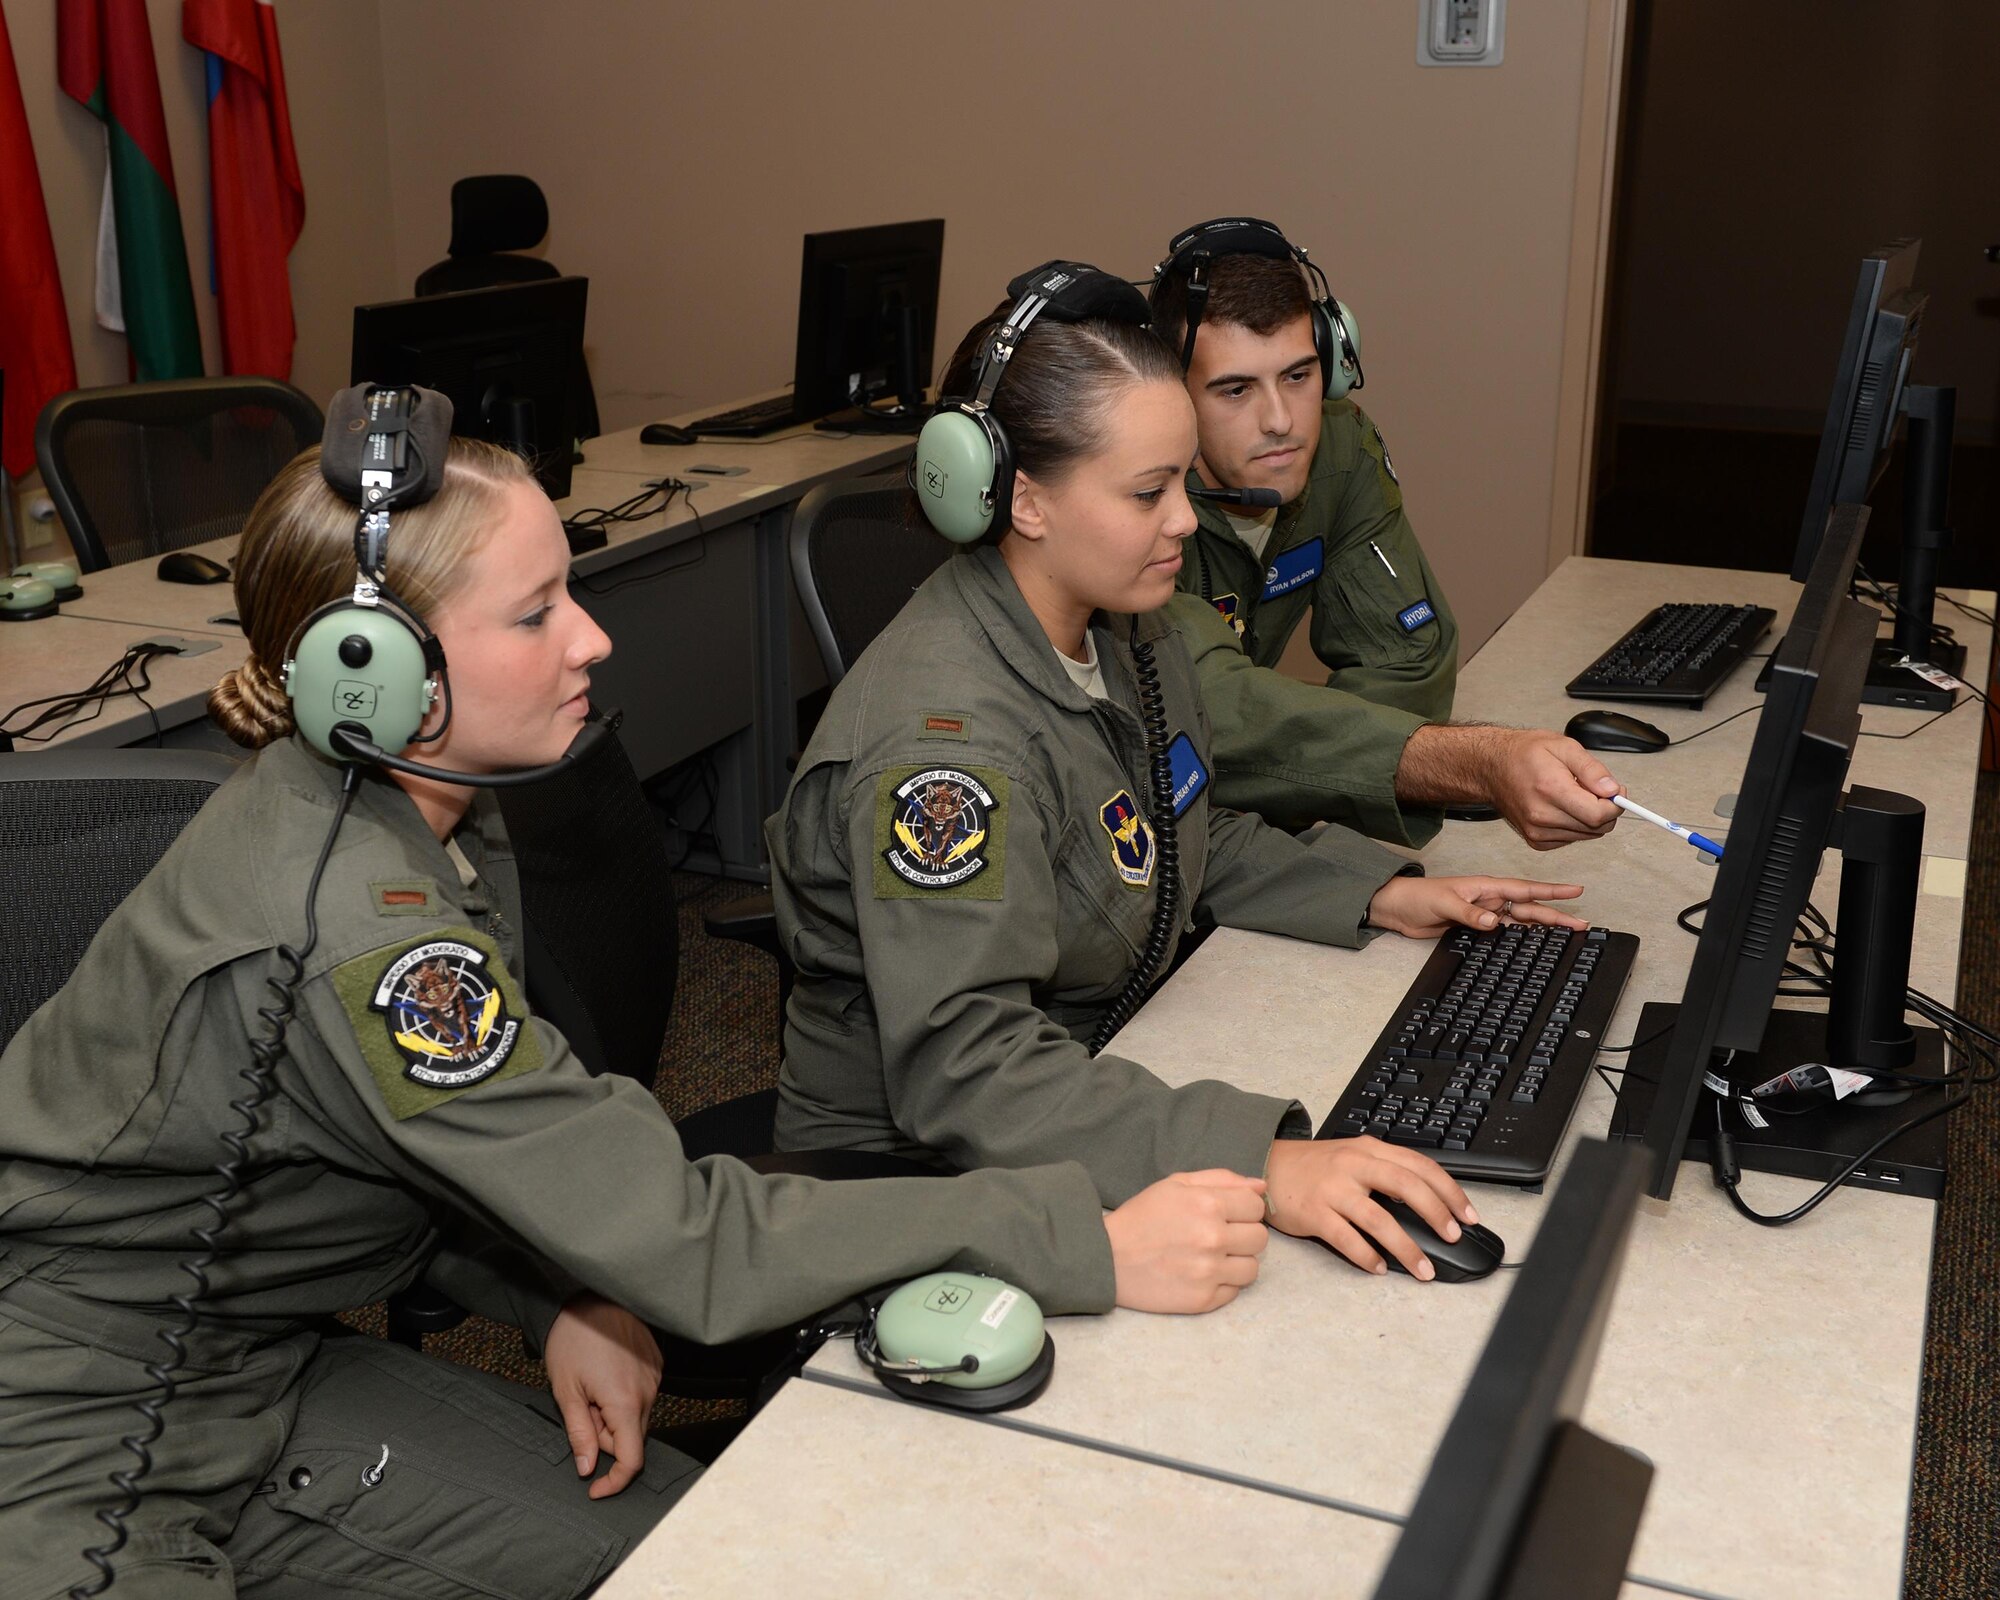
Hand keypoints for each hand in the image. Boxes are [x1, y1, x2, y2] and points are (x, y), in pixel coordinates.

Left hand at [544, 1293, 662, 1498]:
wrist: (588, 1296)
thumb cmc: (572, 1339)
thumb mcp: (566, 1392)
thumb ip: (580, 1434)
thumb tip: (586, 1467)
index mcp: (625, 1402)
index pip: (632, 1460)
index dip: (614, 1481)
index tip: (595, 1488)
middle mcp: (649, 1390)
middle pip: (632, 1438)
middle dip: (605, 1436)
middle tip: (581, 1409)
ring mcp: (656, 1375)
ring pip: (636, 1417)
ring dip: (613, 1414)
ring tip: (591, 1386)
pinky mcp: (656, 1363)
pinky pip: (642, 1395)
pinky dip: (623, 1396)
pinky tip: (605, 1374)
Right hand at [1104, 1169, 1269, 1312]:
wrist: (1107, 1258)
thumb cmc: (1142, 1217)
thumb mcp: (1176, 1184)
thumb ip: (1222, 1179)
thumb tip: (1261, 1187)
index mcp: (1208, 1204)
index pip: (1257, 1207)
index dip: (1244, 1208)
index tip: (1227, 1213)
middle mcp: (1213, 1238)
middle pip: (1260, 1238)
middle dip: (1243, 1234)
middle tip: (1219, 1235)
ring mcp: (1209, 1272)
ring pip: (1252, 1268)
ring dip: (1236, 1261)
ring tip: (1211, 1257)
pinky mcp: (1203, 1300)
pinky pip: (1234, 1292)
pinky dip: (1222, 1283)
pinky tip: (1200, 1273)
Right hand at [1263, 1137, 1478, 1280]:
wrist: (1266, 1165)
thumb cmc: (1314, 1167)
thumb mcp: (1353, 1156)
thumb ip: (1386, 1170)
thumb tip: (1430, 1200)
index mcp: (1369, 1150)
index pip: (1419, 1166)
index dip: (1449, 1191)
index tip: (1469, 1215)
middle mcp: (1353, 1165)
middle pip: (1405, 1185)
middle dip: (1437, 1213)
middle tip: (1453, 1237)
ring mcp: (1332, 1189)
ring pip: (1379, 1218)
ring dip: (1406, 1247)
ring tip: (1423, 1269)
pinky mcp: (1313, 1212)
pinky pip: (1346, 1238)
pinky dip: (1367, 1256)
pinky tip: (1380, 1267)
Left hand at [1367, 875, 1586, 938]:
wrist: (1397, 909)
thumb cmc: (1417, 897)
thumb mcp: (1443, 902)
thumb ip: (1469, 912)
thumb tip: (1495, 920)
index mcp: (1486, 887)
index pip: (1525, 888)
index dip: (1551, 891)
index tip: (1576, 891)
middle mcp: (1490, 899)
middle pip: (1529, 908)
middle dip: (1556, 915)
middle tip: (1583, 924)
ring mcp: (1485, 914)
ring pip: (1521, 922)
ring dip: (1543, 929)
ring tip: (1568, 935)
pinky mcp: (1476, 929)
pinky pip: (1505, 934)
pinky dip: (1521, 939)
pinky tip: (1535, 946)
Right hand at [1485, 731, 1623, 848]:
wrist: (1491, 767)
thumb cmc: (1524, 754)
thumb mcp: (1564, 747)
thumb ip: (1592, 769)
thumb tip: (1612, 789)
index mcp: (1550, 789)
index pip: (1598, 815)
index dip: (1615, 805)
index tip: (1616, 792)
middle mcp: (1541, 815)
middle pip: (1596, 828)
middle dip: (1605, 810)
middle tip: (1595, 789)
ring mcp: (1537, 831)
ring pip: (1587, 835)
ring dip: (1590, 818)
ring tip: (1573, 794)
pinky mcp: (1536, 840)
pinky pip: (1572, 839)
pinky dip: (1575, 825)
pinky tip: (1563, 807)